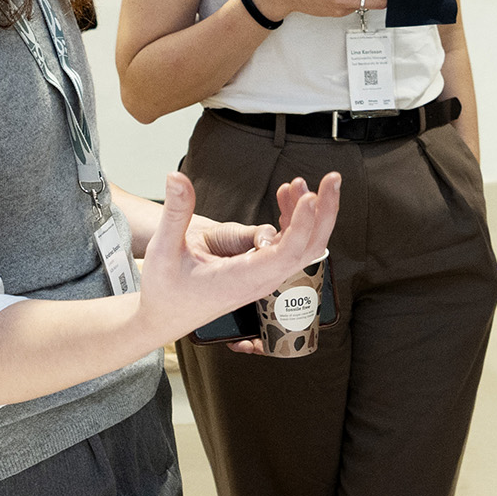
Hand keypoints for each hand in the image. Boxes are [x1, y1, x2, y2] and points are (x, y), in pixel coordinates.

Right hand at [137, 171, 342, 349]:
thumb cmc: (164, 291)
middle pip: (308, 248)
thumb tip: (176, 177)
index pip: (287, 254)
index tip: (310, 196)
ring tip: (299, 182)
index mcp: (243, 280)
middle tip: (333, 180)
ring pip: (302, 245)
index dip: (303, 224)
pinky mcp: (262, 270)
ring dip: (308, 212)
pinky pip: (288, 244)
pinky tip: (286, 195)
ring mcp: (266, 276)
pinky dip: (292, 219)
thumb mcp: (164, 250)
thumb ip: (175, 213)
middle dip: (325, 213)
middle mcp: (262, 280)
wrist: (163, 318)